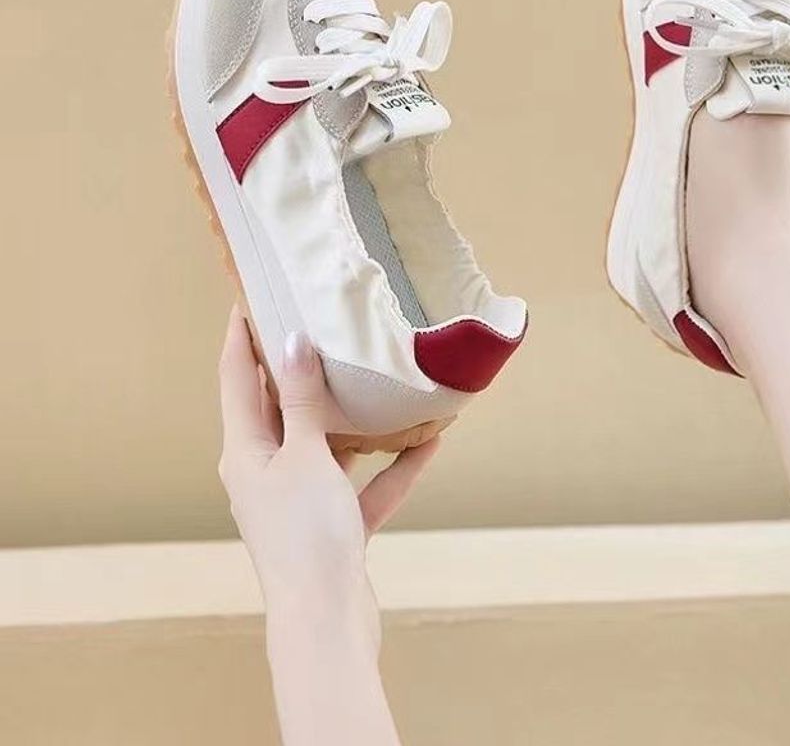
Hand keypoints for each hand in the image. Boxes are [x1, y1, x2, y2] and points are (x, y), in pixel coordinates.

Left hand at [217, 306, 438, 620]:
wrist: (326, 619)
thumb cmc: (305, 534)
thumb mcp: (305, 455)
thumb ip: (303, 399)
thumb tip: (292, 341)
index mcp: (244, 451)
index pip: (236, 378)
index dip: (240, 337)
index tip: (250, 296)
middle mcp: (265, 472)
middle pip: (279, 408)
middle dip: (298, 369)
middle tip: (320, 323)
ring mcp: (299, 501)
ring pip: (325, 445)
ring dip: (351, 418)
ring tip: (377, 379)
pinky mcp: (332, 526)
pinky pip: (362, 485)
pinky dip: (388, 466)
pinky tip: (427, 443)